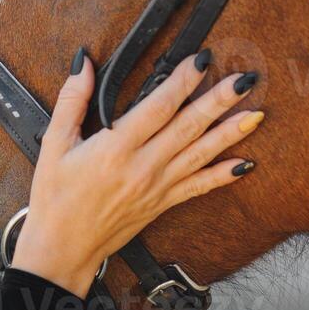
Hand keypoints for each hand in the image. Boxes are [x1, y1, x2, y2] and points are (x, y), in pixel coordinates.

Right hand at [8, 47, 262, 298]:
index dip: (182, 81)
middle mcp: (142, 167)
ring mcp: (156, 187)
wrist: (62, 249)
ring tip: (256, 113)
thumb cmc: (54, 198)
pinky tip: (245, 164)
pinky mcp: (162, 204)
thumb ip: (72, 100)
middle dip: (218, 101)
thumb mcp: (53, 144)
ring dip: (230, 133)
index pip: (158, 107)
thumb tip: (83, 62)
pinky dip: (223, 176)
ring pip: (200, 155)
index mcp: (114, 148)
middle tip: (244, 79)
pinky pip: (198, 187)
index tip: (201, 60)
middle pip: (188, 127)